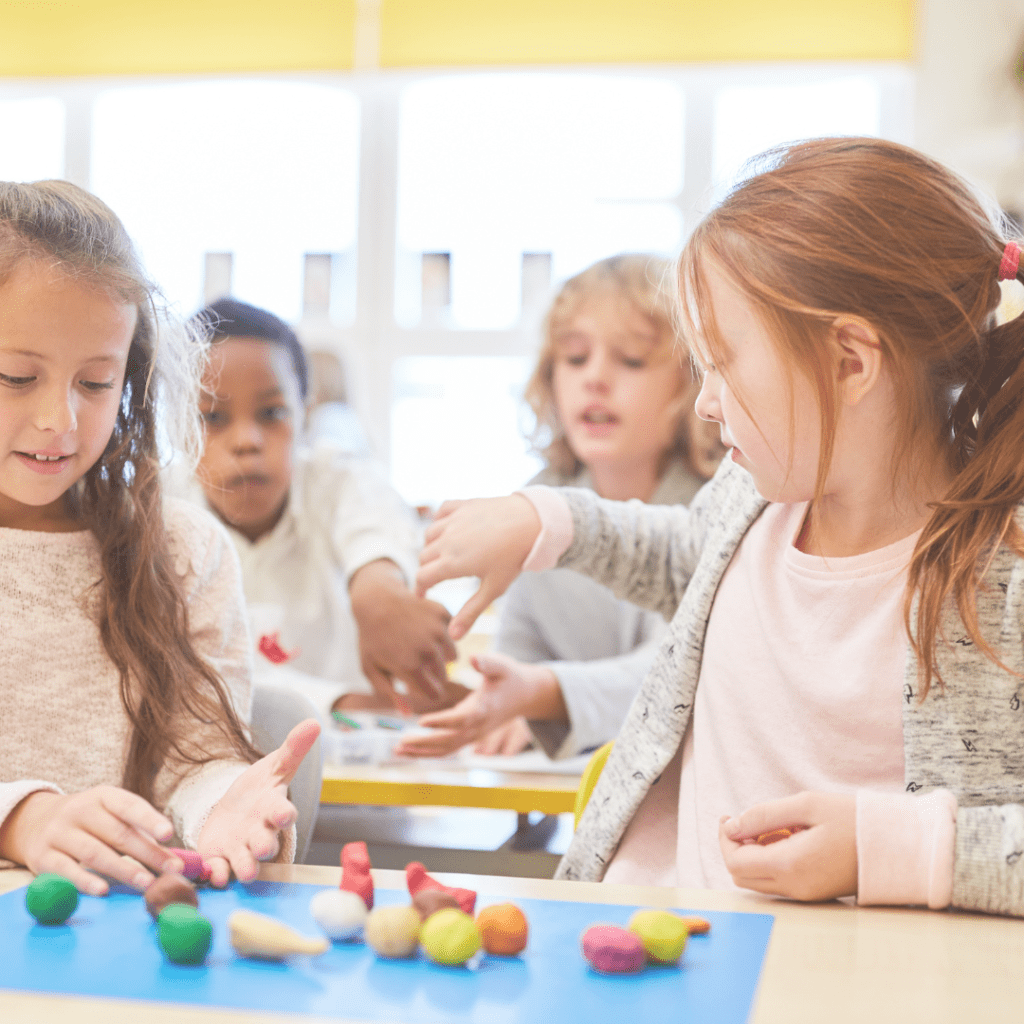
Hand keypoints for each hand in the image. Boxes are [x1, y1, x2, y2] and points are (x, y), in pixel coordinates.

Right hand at [0, 786, 180, 894]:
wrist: (34, 821)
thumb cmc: (89, 821)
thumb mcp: (110, 814)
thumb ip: (137, 831)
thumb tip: (171, 857)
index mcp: (103, 796)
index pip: (129, 806)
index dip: (150, 820)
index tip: (168, 834)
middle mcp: (80, 811)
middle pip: (118, 834)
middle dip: (148, 853)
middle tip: (171, 870)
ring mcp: (59, 833)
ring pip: (95, 853)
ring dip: (124, 870)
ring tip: (147, 884)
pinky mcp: (42, 857)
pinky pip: (65, 870)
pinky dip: (85, 881)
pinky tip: (103, 890)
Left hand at [197, 718, 319, 886]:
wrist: (234, 811)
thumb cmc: (260, 789)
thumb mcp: (274, 766)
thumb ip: (293, 748)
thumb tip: (314, 722)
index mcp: (273, 809)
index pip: (284, 812)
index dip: (284, 814)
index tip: (284, 814)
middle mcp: (260, 833)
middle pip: (266, 843)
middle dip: (264, 846)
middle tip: (262, 847)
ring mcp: (240, 849)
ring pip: (246, 863)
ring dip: (245, 867)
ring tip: (245, 872)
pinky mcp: (219, 859)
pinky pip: (219, 871)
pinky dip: (216, 874)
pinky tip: (212, 874)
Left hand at [349, 559, 458, 712]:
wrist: (377, 600)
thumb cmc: (372, 638)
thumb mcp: (372, 669)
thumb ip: (391, 694)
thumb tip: (408, 715)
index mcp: (410, 667)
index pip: (434, 694)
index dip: (429, 694)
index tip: (422, 688)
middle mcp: (428, 649)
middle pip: (444, 676)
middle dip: (433, 676)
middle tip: (418, 665)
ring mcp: (438, 630)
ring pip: (452, 656)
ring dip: (441, 657)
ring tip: (423, 649)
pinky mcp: (444, 615)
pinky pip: (453, 635)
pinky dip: (444, 637)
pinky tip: (427, 631)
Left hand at [394, 652, 563, 757]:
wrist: (524, 694)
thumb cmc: (510, 676)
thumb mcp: (502, 665)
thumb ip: (488, 662)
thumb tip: (473, 658)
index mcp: (485, 708)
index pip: (462, 719)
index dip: (442, 722)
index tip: (421, 721)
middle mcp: (478, 726)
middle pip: (450, 740)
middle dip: (424, 743)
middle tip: (400, 743)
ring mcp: (474, 735)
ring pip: (447, 749)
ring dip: (422, 751)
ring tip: (397, 750)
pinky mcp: (469, 735)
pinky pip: (448, 748)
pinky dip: (428, 751)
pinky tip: (409, 749)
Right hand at [415, 495, 540, 639]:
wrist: (532, 522)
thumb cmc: (513, 558)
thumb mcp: (493, 589)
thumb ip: (470, 612)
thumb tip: (453, 637)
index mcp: (452, 562)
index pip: (422, 577)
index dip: (420, 588)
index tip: (423, 595)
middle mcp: (447, 540)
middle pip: (424, 557)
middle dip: (427, 569)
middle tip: (437, 577)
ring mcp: (453, 520)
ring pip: (429, 535)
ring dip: (432, 546)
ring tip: (443, 555)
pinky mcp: (462, 504)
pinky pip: (441, 512)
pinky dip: (440, 521)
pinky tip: (449, 529)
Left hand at [718, 791, 856, 901]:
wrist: (896, 846)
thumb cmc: (853, 820)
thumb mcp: (806, 805)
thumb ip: (764, 815)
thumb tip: (732, 826)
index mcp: (790, 865)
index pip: (735, 862)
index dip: (725, 839)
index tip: (728, 817)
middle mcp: (795, 887)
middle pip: (741, 876)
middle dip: (735, 847)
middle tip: (747, 821)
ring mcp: (805, 894)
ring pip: (758, 881)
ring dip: (753, 854)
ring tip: (774, 827)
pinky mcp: (813, 893)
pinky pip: (777, 882)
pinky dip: (770, 861)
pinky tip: (788, 839)